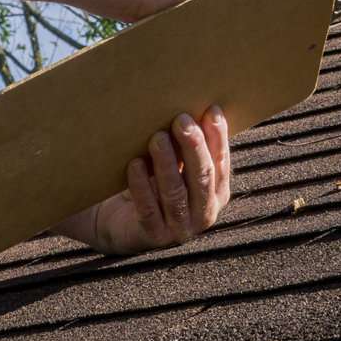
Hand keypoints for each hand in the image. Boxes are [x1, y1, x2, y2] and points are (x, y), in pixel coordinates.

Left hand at [65, 104, 231, 255]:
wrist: (118, 221)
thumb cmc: (151, 182)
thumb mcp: (173, 163)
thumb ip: (185, 144)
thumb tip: (187, 103)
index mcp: (216, 192)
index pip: (221, 162)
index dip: (218, 137)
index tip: (210, 110)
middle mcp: (204, 213)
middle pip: (203, 177)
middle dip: (194, 147)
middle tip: (180, 120)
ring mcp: (180, 229)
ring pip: (176, 193)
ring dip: (167, 164)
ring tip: (156, 138)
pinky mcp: (153, 237)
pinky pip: (148, 209)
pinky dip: (142, 186)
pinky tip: (134, 165)